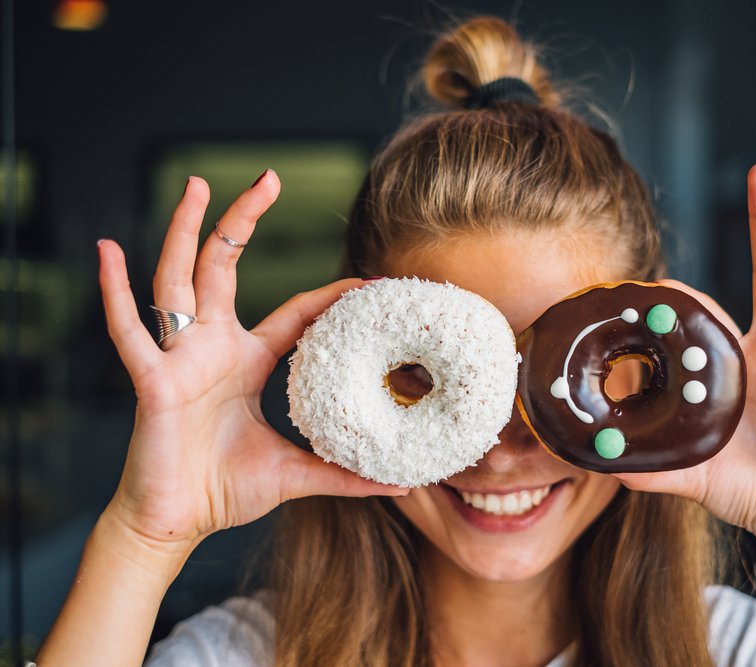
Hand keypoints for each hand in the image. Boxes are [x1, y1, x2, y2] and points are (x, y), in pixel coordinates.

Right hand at [98, 171, 405, 553]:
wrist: (174, 522)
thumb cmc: (223, 490)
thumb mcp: (295, 474)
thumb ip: (343, 474)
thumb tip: (397, 483)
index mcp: (245, 361)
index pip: (294, 313)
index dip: (329, 296)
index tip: (368, 282)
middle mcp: (211, 348)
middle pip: (226, 267)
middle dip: (244, 220)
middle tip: (268, 177)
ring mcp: (179, 359)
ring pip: (180, 280)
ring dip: (186, 231)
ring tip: (196, 184)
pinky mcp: (152, 381)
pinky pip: (128, 331)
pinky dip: (115, 292)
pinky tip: (108, 250)